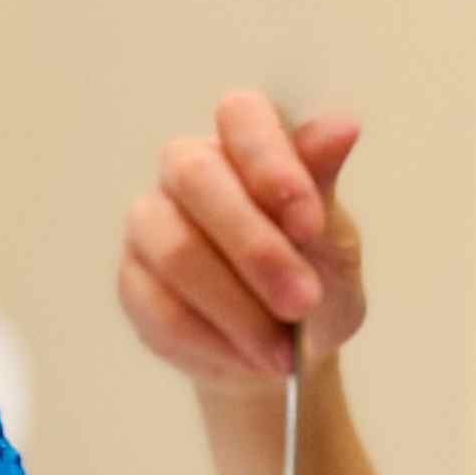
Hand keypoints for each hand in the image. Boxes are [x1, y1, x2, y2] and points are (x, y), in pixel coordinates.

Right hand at [119, 91, 364, 387]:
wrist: (284, 353)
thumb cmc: (313, 279)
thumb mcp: (335, 237)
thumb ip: (324, 185)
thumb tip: (342, 125)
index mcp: (243, 143)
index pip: (240, 115)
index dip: (270, 163)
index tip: (309, 223)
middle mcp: (188, 171)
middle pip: (196, 178)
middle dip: (256, 248)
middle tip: (303, 302)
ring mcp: (151, 223)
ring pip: (176, 251)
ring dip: (238, 308)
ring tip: (283, 352)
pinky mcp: (133, 281)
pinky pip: (161, 308)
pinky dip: (214, 342)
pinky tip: (249, 359)